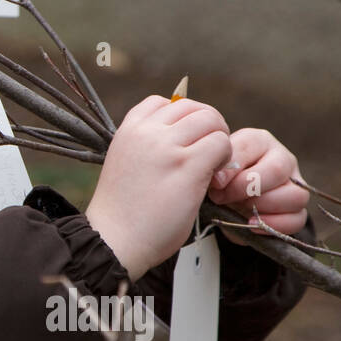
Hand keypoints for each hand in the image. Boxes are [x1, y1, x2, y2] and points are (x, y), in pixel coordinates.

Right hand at [85, 95, 232, 281]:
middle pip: (193, 107)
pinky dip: (226, 159)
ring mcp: (167, 147)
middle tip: (208, 155)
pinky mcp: (187, 167)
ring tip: (213, 167)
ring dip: (219, 141)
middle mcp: (147, 131)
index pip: (165, 102)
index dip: (183, 119)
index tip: (186, 142)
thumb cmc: (123, 210)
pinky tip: (215, 179)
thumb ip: (149, 144)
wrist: (114, 239)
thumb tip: (184, 136)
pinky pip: (221, 144)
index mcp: (129, 129)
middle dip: (207, 128)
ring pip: (211, 121)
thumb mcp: (127, 162)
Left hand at [206, 128, 308, 242]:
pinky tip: (251, 223)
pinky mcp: (298, 209)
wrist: (227, 202)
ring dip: (262, 205)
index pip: (250, 146)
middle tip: (223, 197)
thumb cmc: (219, 180)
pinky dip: (273, 224)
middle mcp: (281, 158)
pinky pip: (297, 219)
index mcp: (258, 141)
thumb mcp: (214, 169)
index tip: (214, 182)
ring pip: (295, 195)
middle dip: (246, 187)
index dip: (231, 167)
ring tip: (241, 208)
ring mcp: (295, 184)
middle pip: (278, 169)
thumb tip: (217, 180)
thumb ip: (216, 167)